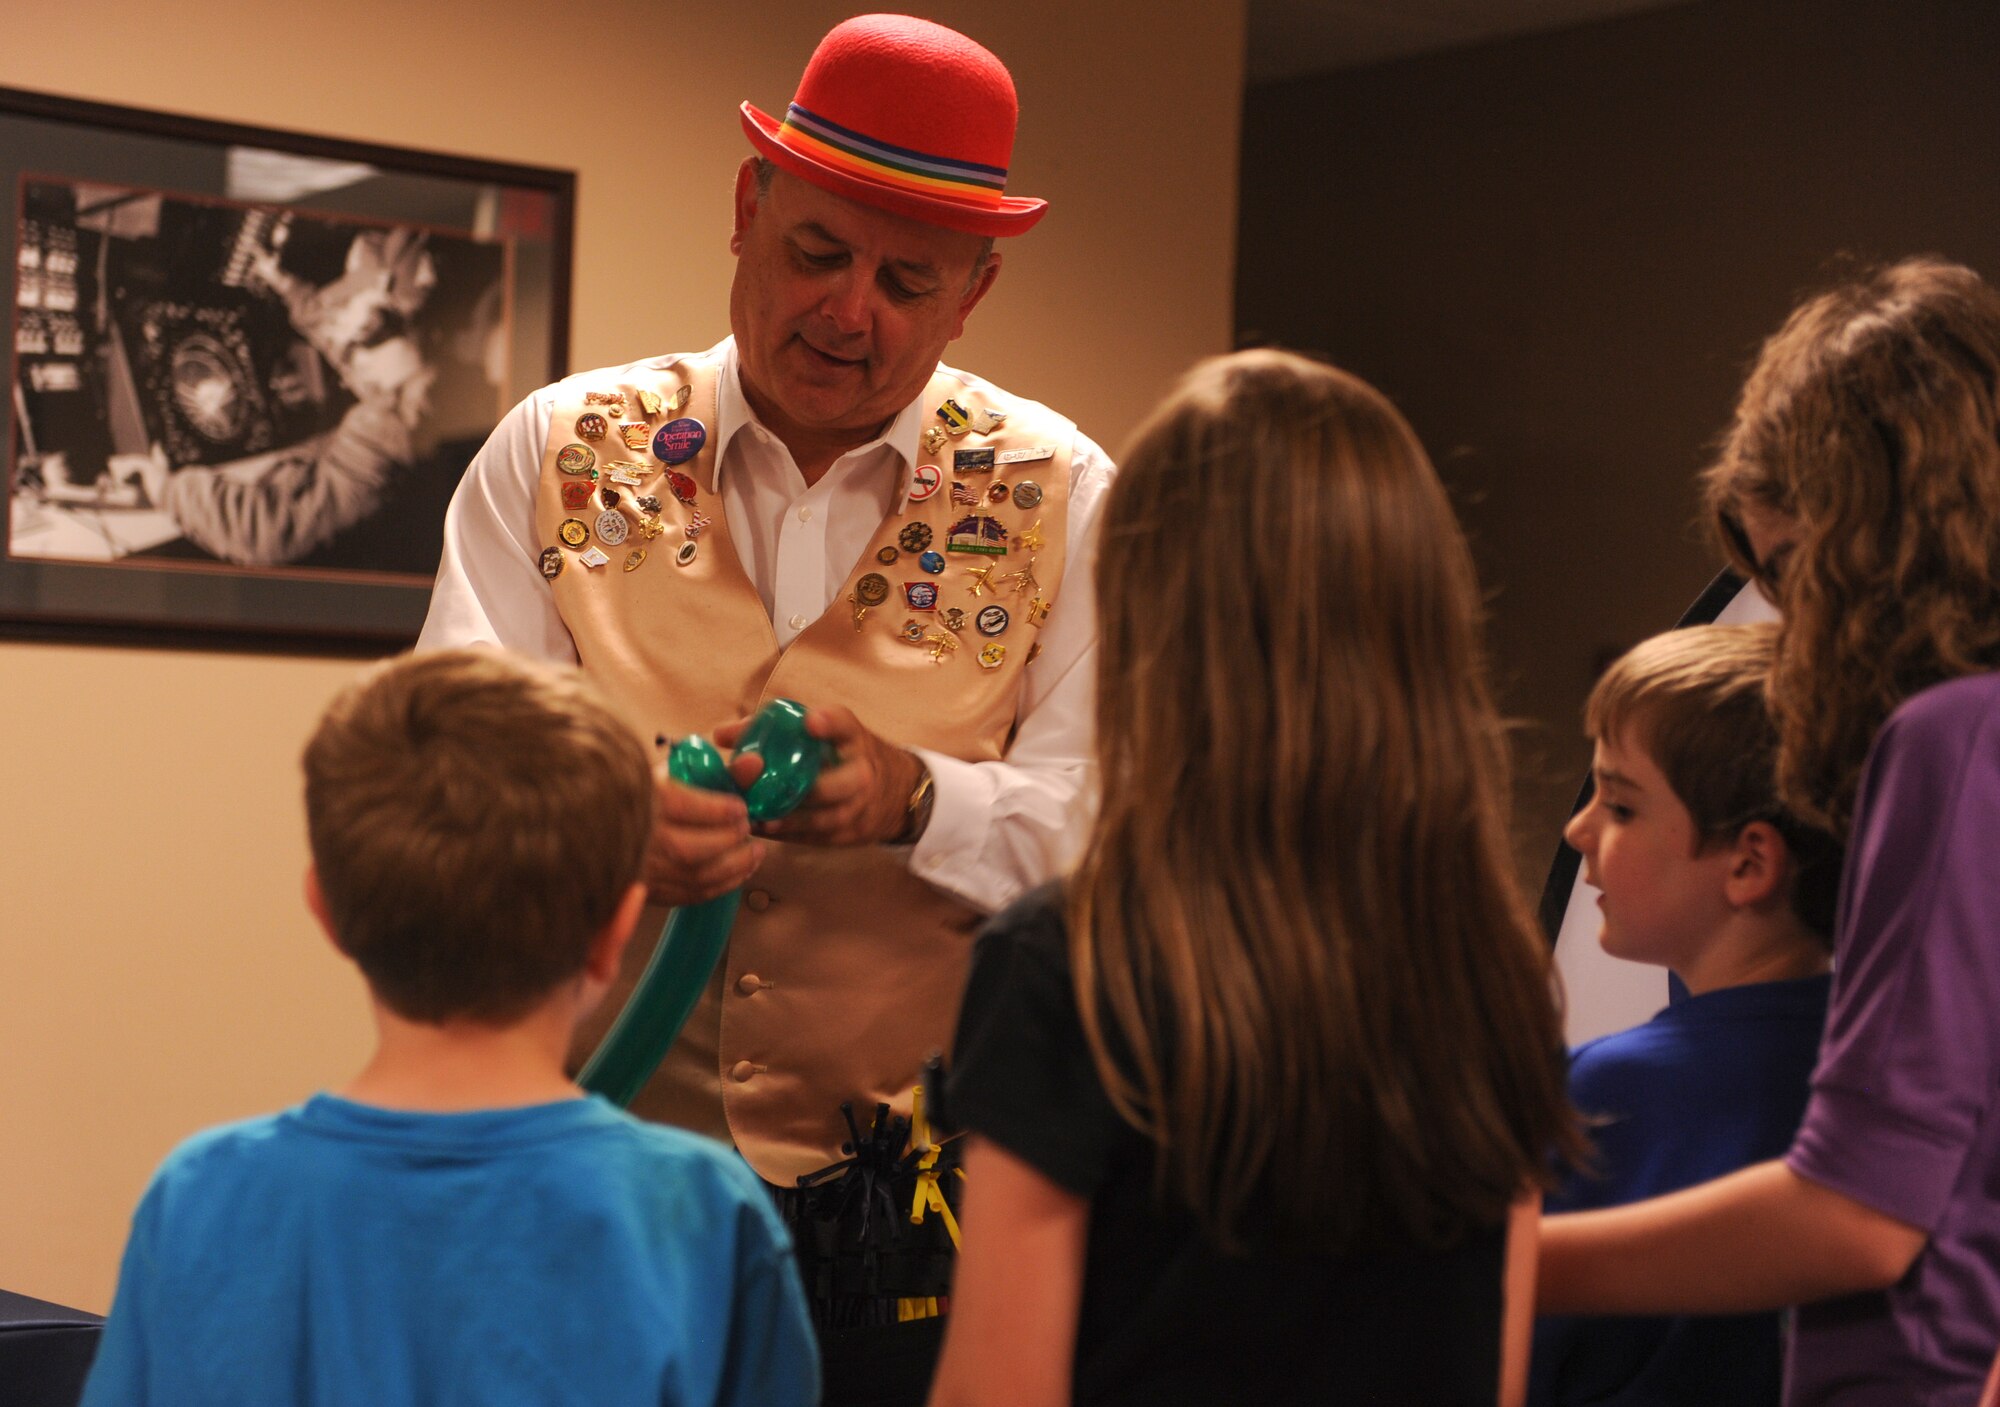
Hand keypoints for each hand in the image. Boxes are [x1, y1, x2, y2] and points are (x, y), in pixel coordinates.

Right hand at [642, 752, 766, 905]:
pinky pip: (688, 895)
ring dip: (734, 866)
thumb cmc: (632, 794)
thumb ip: (712, 770)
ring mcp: (641, 871)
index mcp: (639, 801)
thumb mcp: (664, 773)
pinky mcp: (646, 891)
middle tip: (747, 828)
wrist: (593, 826)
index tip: (739, 807)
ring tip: (754, 852)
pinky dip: (719, 886)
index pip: (685, 808)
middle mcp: (641, 840)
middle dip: (730, 840)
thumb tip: (754, 763)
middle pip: (693, 848)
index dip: (720, 810)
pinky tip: (737, 874)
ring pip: (695, 876)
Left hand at [713, 705, 919, 847]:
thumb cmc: (840, 756)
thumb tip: (721, 736)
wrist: (894, 792)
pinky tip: (766, 831)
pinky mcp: (853, 832)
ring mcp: (862, 804)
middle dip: (805, 789)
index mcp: (852, 737)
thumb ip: (769, 731)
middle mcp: (863, 769)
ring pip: (828, 816)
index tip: (810, 723)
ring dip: (792, 820)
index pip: (845, 724)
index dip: (829, 723)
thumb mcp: (819, 735)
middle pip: (841, 781)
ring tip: (760, 819)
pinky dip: (791, 835)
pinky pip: (820, 836)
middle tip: (766, 791)